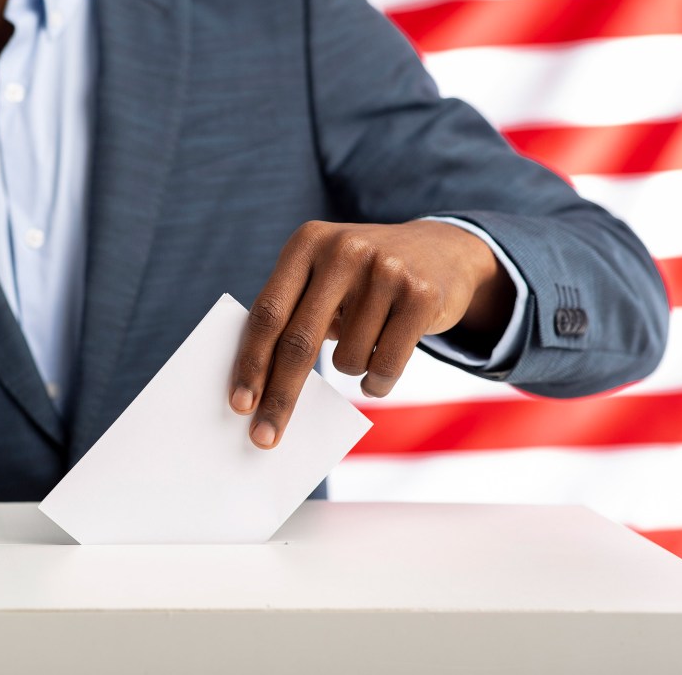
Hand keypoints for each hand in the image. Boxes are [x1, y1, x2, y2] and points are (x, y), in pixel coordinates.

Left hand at [230, 220, 513, 448]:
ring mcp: (385, 270)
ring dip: (351, 370)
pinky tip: (380, 368)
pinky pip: (385, 367)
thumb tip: (258, 390)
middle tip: (264, 437)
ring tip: (364, 344)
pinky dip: (377, 383)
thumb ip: (291, 315)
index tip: (238, 405)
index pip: (268, 313)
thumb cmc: (360, 280)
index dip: (250, 362)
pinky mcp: (421, 295)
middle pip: (299, 342)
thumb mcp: (322, 277)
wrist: (442, 251)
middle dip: (280, 397)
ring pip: (348, 360)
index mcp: (306, 243)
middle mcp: (342, 251)